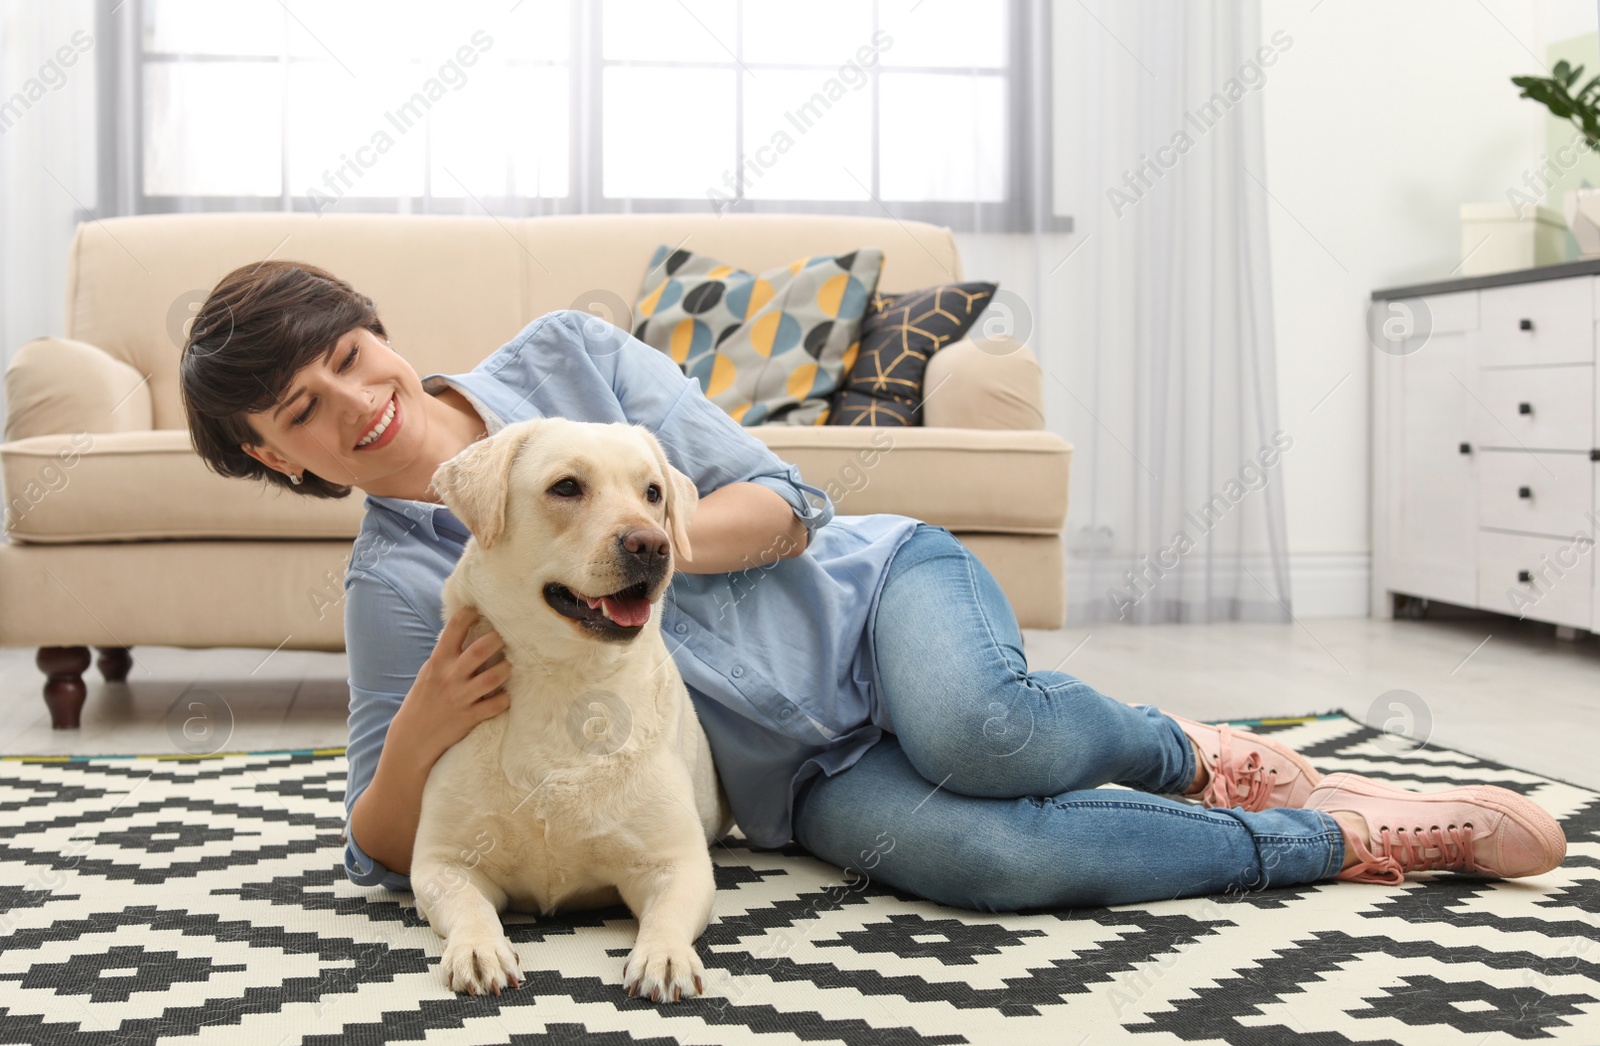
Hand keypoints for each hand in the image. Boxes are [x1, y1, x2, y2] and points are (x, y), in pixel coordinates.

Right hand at [396, 605, 512, 760]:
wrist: (412, 738)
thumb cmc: (422, 700)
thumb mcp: (429, 672)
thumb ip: (446, 655)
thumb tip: (464, 631)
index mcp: (439, 661)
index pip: (455, 628)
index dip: (470, 613)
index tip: (481, 609)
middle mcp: (451, 676)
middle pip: (481, 649)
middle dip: (498, 639)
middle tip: (507, 637)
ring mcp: (462, 697)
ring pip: (494, 676)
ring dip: (507, 669)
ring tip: (509, 666)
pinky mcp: (470, 717)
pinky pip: (496, 704)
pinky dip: (505, 699)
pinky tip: (505, 696)